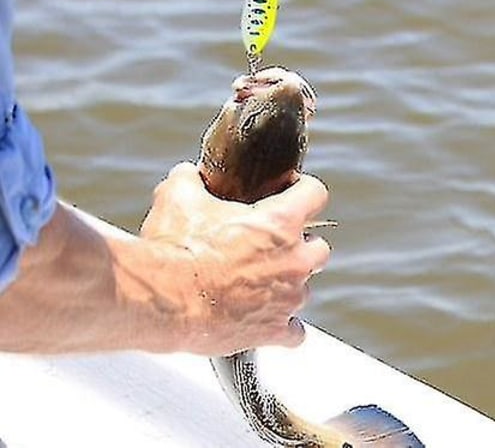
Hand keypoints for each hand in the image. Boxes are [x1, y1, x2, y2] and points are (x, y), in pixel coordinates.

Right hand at [136, 161, 330, 354]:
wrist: (163, 300)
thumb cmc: (176, 248)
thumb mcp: (178, 198)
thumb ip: (191, 180)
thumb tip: (189, 174)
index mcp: (280, 221)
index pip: (315, 194)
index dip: (304, 191)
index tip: (294, 195)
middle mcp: (294, 259)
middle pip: (320, 247)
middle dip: (300, 245)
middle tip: (272, 245)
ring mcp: (288, 297)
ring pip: (306, 288)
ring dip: (288, 284)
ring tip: (258, 282)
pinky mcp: (273, 329)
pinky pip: (294, 331)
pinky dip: (282, 324)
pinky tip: (264, 317)